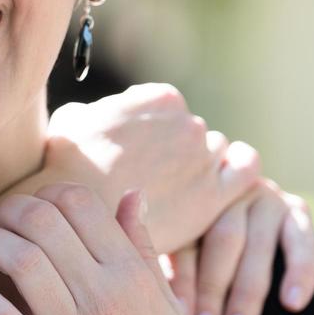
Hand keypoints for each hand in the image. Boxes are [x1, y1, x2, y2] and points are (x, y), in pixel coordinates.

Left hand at [0, 183, 233, 314]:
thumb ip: (143, 248)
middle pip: (41, 221)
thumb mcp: (166, 308)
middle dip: (8, 211)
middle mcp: (105, 299)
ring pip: (19, 260)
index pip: (80, 203)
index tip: (31, 208)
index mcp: (134, 277)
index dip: (45, 194)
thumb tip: (132, 193)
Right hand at [46, 84, 255, 252]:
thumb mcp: (72, 118)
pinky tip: (221, 180)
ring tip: (173, 186)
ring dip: (199, 163)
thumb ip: (97, 108)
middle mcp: (189, 124)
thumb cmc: (67, 165)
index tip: (132, 147)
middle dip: (173, 147)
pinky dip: (239, 169)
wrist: (76, 215)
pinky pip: (246, 172)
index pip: (166, 107)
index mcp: (161, 100)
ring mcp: (205, 160)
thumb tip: (99, 112)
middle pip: (190, 130)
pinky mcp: (215, 195)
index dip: (148, 126)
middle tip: (149, 173)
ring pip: (215, 152)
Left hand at [163, 142, 313, 314]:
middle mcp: (230, 192)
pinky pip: (303, 242)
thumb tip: (161, 304)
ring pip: (257, 246)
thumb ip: (164, 264)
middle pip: (221, 241)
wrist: (252, 226)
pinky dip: (300, 273)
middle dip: (212, 291)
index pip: (187, 238)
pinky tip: (292, 304)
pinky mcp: (298, 210)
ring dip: (246, 295)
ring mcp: (266, 197)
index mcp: (193, 198)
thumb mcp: (179, 248)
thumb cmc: (199, 253)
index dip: (182, 280)